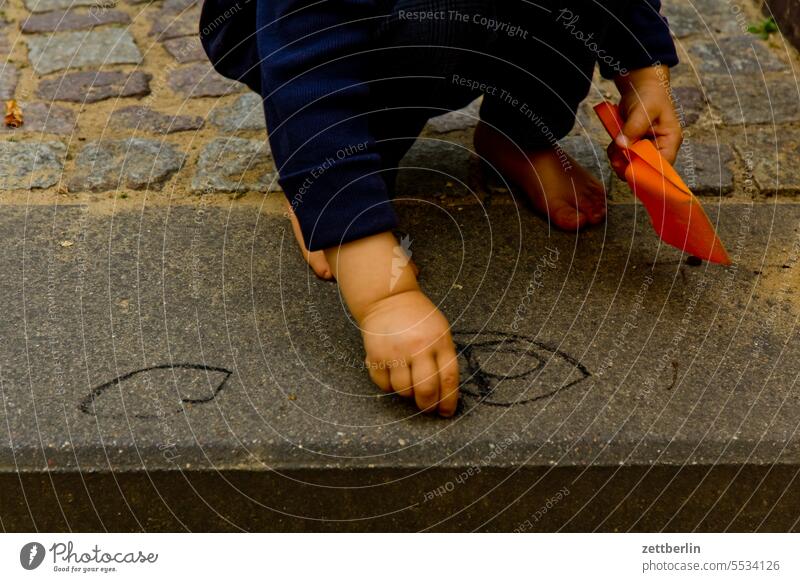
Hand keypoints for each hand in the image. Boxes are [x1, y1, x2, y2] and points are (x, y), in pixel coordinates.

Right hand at [324, 231, 459, 416]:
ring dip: (407, 394)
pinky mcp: (376, 355)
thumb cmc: (419, 319)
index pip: (449, 379)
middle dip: (428, 405)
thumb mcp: (441, 331)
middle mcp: (418, 347)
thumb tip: (445, 394)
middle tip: (427, 408)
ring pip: (404, 390)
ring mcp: (396, 351)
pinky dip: (389, 387)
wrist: (389, 299)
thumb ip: (444, 358)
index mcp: (440, 341)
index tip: (446, 412)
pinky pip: (384, 385)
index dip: (449, 401)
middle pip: (426, 390)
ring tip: (409, 384)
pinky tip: (393, 376)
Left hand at [609, 65, 682, 168]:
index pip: (662, 165)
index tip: (629, 170)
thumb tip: (622, 146)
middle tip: (616, 156)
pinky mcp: (634, 146)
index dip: (647, 171)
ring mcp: (645, 148)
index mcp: (670, 140)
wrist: (640, 87)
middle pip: (644, 168)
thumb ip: (633, 128)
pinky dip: (615, 153)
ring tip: (614, 146)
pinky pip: (622, 157)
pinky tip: (613, 144)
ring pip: (631, 164)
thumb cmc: (649, 96)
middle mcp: (659, 148)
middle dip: (628, 165)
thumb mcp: (643, 109)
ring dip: (618, 159)